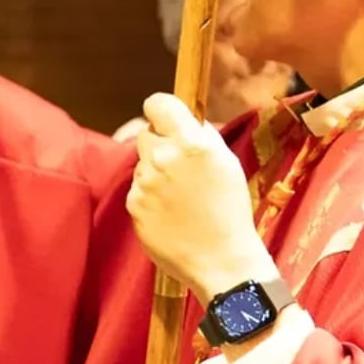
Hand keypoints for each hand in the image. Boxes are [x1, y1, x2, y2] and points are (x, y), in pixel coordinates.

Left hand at [126, 93, 275, 304]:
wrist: (221, 260)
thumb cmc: (230, 211)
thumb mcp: (226, 163)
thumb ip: (201, 136)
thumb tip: (185, 120)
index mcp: (192, 142)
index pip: (158, 104)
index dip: (161, 110)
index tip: (165, 120)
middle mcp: (165, 157)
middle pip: (146, 133)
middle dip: (160, 144)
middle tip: (179, 167)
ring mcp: (146, 182)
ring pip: (142, 164)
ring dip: (155, 173)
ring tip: (180, 197)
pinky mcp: (134, 204)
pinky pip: (137, 189)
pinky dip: (149, 198)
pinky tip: (170, 213)